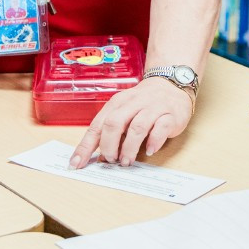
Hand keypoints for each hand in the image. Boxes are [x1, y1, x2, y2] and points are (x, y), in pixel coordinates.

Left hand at [71, 77, 192, 167]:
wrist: (172, 84)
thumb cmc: (144, 103)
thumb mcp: (124, 112)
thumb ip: (112, 132)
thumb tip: (101, 157)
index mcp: (117, 103)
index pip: (97, 125)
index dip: (85, 146)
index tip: (77, 163)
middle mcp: (133, 103)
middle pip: (114, 123)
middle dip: (109, 145)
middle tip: (110, 160)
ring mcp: (153, 108)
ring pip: (137, 127)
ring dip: (129, 147)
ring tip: (127, 161)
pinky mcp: (170, 115)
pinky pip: (160, 128)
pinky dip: (153, 141)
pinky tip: (150, 150)